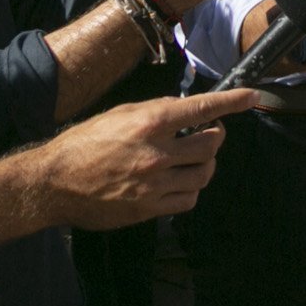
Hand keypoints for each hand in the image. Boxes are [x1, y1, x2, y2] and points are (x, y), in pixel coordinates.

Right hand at [33, 88, 255, 227]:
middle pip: (211, 144)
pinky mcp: (149, 209)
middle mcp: (156, 154)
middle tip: (208, 132)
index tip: (251, 97)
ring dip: (206, 163)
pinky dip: (191, 189)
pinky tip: (180, 181)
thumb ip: (155, 112)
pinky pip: (188, 200)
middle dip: (216, 135)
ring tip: (194, 157)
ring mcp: (154, 185)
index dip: (232, 102)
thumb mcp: (119, 115)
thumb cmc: (83, 144)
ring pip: (204, 174)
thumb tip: (184, 110)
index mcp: (149, 124)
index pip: (202, 109)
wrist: (53, 183)